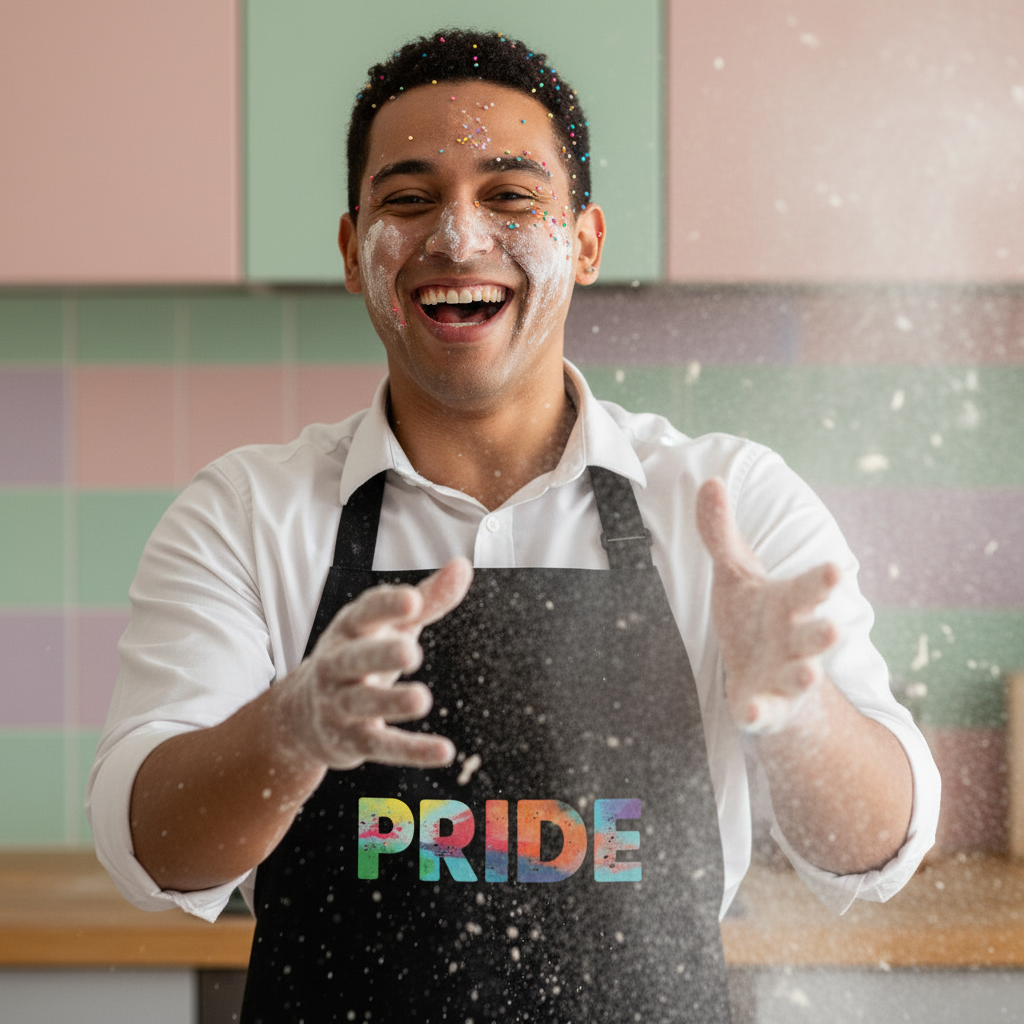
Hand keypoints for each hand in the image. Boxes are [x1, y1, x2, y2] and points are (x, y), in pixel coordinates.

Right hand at [274, 557, 473, 769]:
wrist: (304, 713)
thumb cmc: (361, 654)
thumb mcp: (391, 624)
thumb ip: (429, 598)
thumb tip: (463, 565)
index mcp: (350, 630)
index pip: (365, 613)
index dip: (385, 606)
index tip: (412, 599)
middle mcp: (338, 665)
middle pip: (355, 659)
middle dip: (380, 654)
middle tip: (411, 651)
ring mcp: (340, 704)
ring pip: (363, 703)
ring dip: (391, 702)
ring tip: (421, 699)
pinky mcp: (352, 740)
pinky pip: (382, 745)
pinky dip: (412, 750)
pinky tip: (444, 752)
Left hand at [695, 478, 838, 733]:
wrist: (764, 678)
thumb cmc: (754, 618)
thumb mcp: (735, 574)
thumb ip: (722, 533)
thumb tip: (711, 480)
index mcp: (791, 603)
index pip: (810, 588)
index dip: (821, 581)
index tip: (832, 568)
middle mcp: (796, 640)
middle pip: (814, 635)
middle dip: (823, 633)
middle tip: (834, 628)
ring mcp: (786, 676)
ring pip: (800, 676)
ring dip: (804, 675)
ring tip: (809, 673)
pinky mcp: (769, 707)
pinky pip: (765, 712)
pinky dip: (759, 712)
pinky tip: (751, 712)